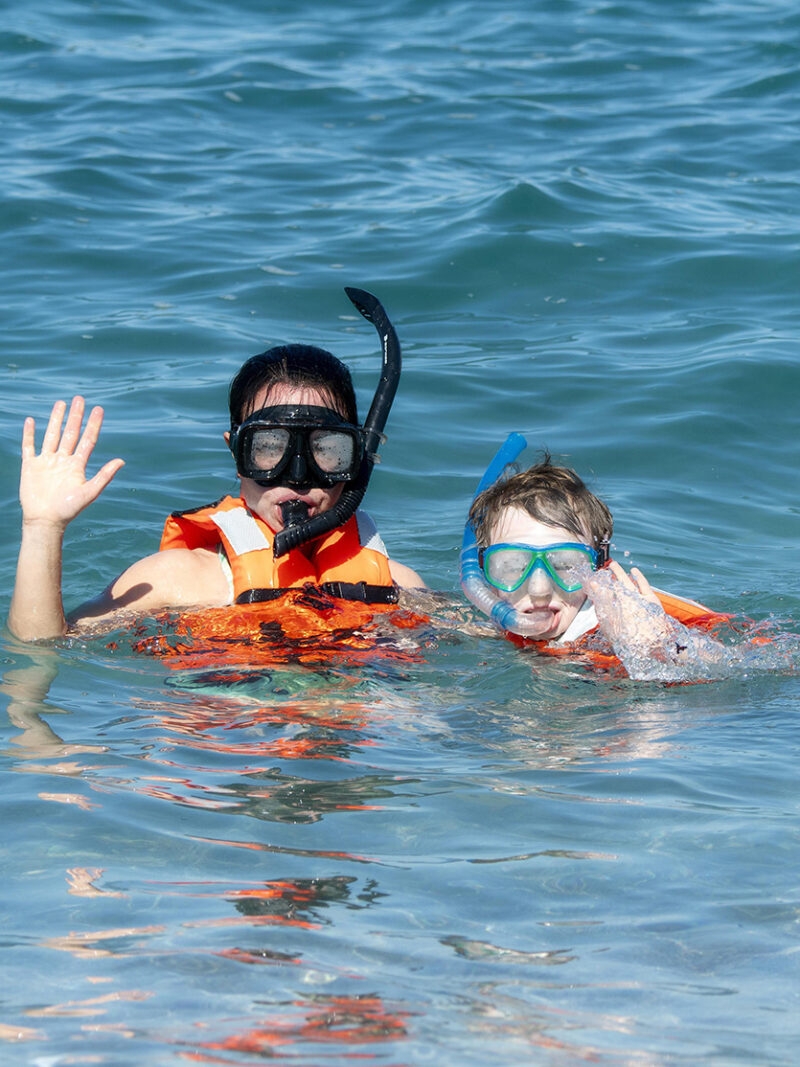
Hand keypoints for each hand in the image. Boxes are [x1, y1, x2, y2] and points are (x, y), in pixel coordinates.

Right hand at [20, 397, 124, 529]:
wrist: (45, 521)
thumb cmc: (68, 510)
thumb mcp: (89, 492)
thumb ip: (104, 475)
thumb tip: (121, 460)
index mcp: (77, 465)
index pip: (87, 439)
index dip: (93, 424)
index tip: (99, 409)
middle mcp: (63, 460)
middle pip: (70, 433)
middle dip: (75, 416)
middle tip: (79, 398)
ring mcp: (46, 461)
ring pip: (52, 435)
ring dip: (56, 419)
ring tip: (61, 403)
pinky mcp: (30, 466)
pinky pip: (29, 446)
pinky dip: (29, 433)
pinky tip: (31, 421)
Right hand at [584, 559, 672, 648]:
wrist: (656, 646)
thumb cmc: (634, 644)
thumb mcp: (613, 632)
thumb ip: (605, 617)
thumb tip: (598, 603)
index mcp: (614, 611)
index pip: (602, 595)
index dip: (596, 589)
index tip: (591, 583)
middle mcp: (624, 602)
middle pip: (613, 585)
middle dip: (606, 577)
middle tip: (601, 571)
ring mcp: (638, 598)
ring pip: (625, 581)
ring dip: (618, 572)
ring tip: (613, 565)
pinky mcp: (651, 599)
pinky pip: (643, 584)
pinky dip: (638, 576)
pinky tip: (633, 570)